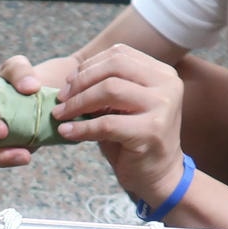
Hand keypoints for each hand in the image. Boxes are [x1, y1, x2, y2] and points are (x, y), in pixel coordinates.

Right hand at [0, 54, 79, 167]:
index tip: (4, 130)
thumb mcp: (16, 67)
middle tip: (21, 153)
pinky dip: (10, 158)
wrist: (27, 95)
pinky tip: (28, 155)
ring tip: (26, 157)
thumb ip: (20, 72)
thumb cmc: (14, 79)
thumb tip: (30, 88)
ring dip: (2, 159)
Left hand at [52, 43, 185, 208]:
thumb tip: (69, 83)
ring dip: (78, 103)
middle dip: (81, 82)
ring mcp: (162, 106)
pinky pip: (106, 123)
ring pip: (109, 90)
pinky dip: (82, 127)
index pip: (120, 54)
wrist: (158, 175)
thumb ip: (106, 89)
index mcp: (161, 73)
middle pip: (114, 67)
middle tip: (61, 99)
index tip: (69, 83)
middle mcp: (167, 84)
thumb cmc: (135, 140)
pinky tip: (67, 132)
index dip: (89, 66)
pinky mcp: (151, 131)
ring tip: (60, 115)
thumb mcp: (123, 107)